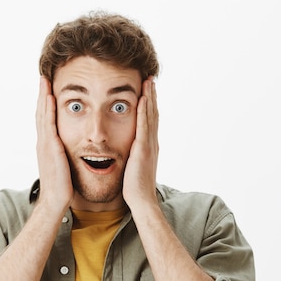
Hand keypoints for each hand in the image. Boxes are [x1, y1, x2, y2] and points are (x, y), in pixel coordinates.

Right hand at [35, 76, 73, 213]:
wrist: (55, 201)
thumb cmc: (63, 187)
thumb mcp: (64, 166)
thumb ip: (65, 156)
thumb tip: (70, 151)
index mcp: (48, 146)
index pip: (46, 120)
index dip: (47, 104)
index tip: (49, 89)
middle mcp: (44, 142)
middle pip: (42, 113)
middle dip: (43, 95)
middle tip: (43, 77)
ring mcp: (45, 144)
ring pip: (43, 115)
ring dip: (44, 96)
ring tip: (45, 80)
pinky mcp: (50, 148)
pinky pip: (49, 123)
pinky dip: (48, 109)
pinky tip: (51, 97)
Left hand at [123, 77, 158, 210]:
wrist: (141, 201)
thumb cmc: (135, 189)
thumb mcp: (133, 168)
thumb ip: (132, 157)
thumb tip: (127, 154)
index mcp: (148, 146)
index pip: (150, 120)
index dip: (149, 104)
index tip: (147, 90)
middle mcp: (151, 142)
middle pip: (153, 113)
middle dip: (152, 95)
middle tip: (150, 78)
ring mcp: (149, 145)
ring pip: (151, 115)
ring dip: (150, 97)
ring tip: (148, 80)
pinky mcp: (143, 149)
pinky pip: (144, 125)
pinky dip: (145, 110)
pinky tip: (143, 98)